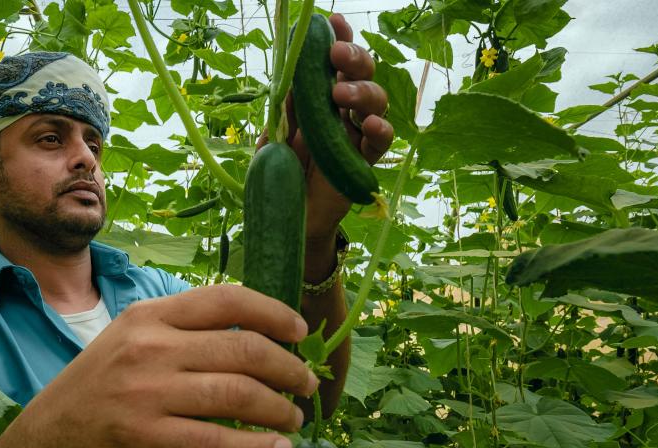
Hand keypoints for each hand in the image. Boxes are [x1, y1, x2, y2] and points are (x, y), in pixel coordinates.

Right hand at [0, 285, 316, 447]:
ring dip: (278, 409)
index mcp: (150, 315)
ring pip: (236, 394)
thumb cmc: (100, 386)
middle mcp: (149, 347)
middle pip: (242, 349)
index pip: (226, 300)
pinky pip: (216, 442)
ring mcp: (146, 392)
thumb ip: (183, 330)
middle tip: (307, 385)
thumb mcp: (132, 339)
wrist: (45, 436)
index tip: (300, 331)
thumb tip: (255, 332)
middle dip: (288, 368)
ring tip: (294, 420)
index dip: (273, 313)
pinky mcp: (145, 437)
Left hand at [260, 13, 395, 243]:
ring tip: (340, 94)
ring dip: (361, 91)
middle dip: (352, 58)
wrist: (291, 217)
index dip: (338, 39)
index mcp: (319, 98)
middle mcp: (342, 109)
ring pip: (376, 100)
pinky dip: (380, 129)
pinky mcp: (366, 160)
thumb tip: (291, 79)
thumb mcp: (275, 138)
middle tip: (335, 56)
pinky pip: (382, 140)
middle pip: (361, 74)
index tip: (333, 21)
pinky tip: (369, 125)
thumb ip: (284, 112)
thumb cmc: (283, 173)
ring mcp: (357, 133)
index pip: (332, 62)